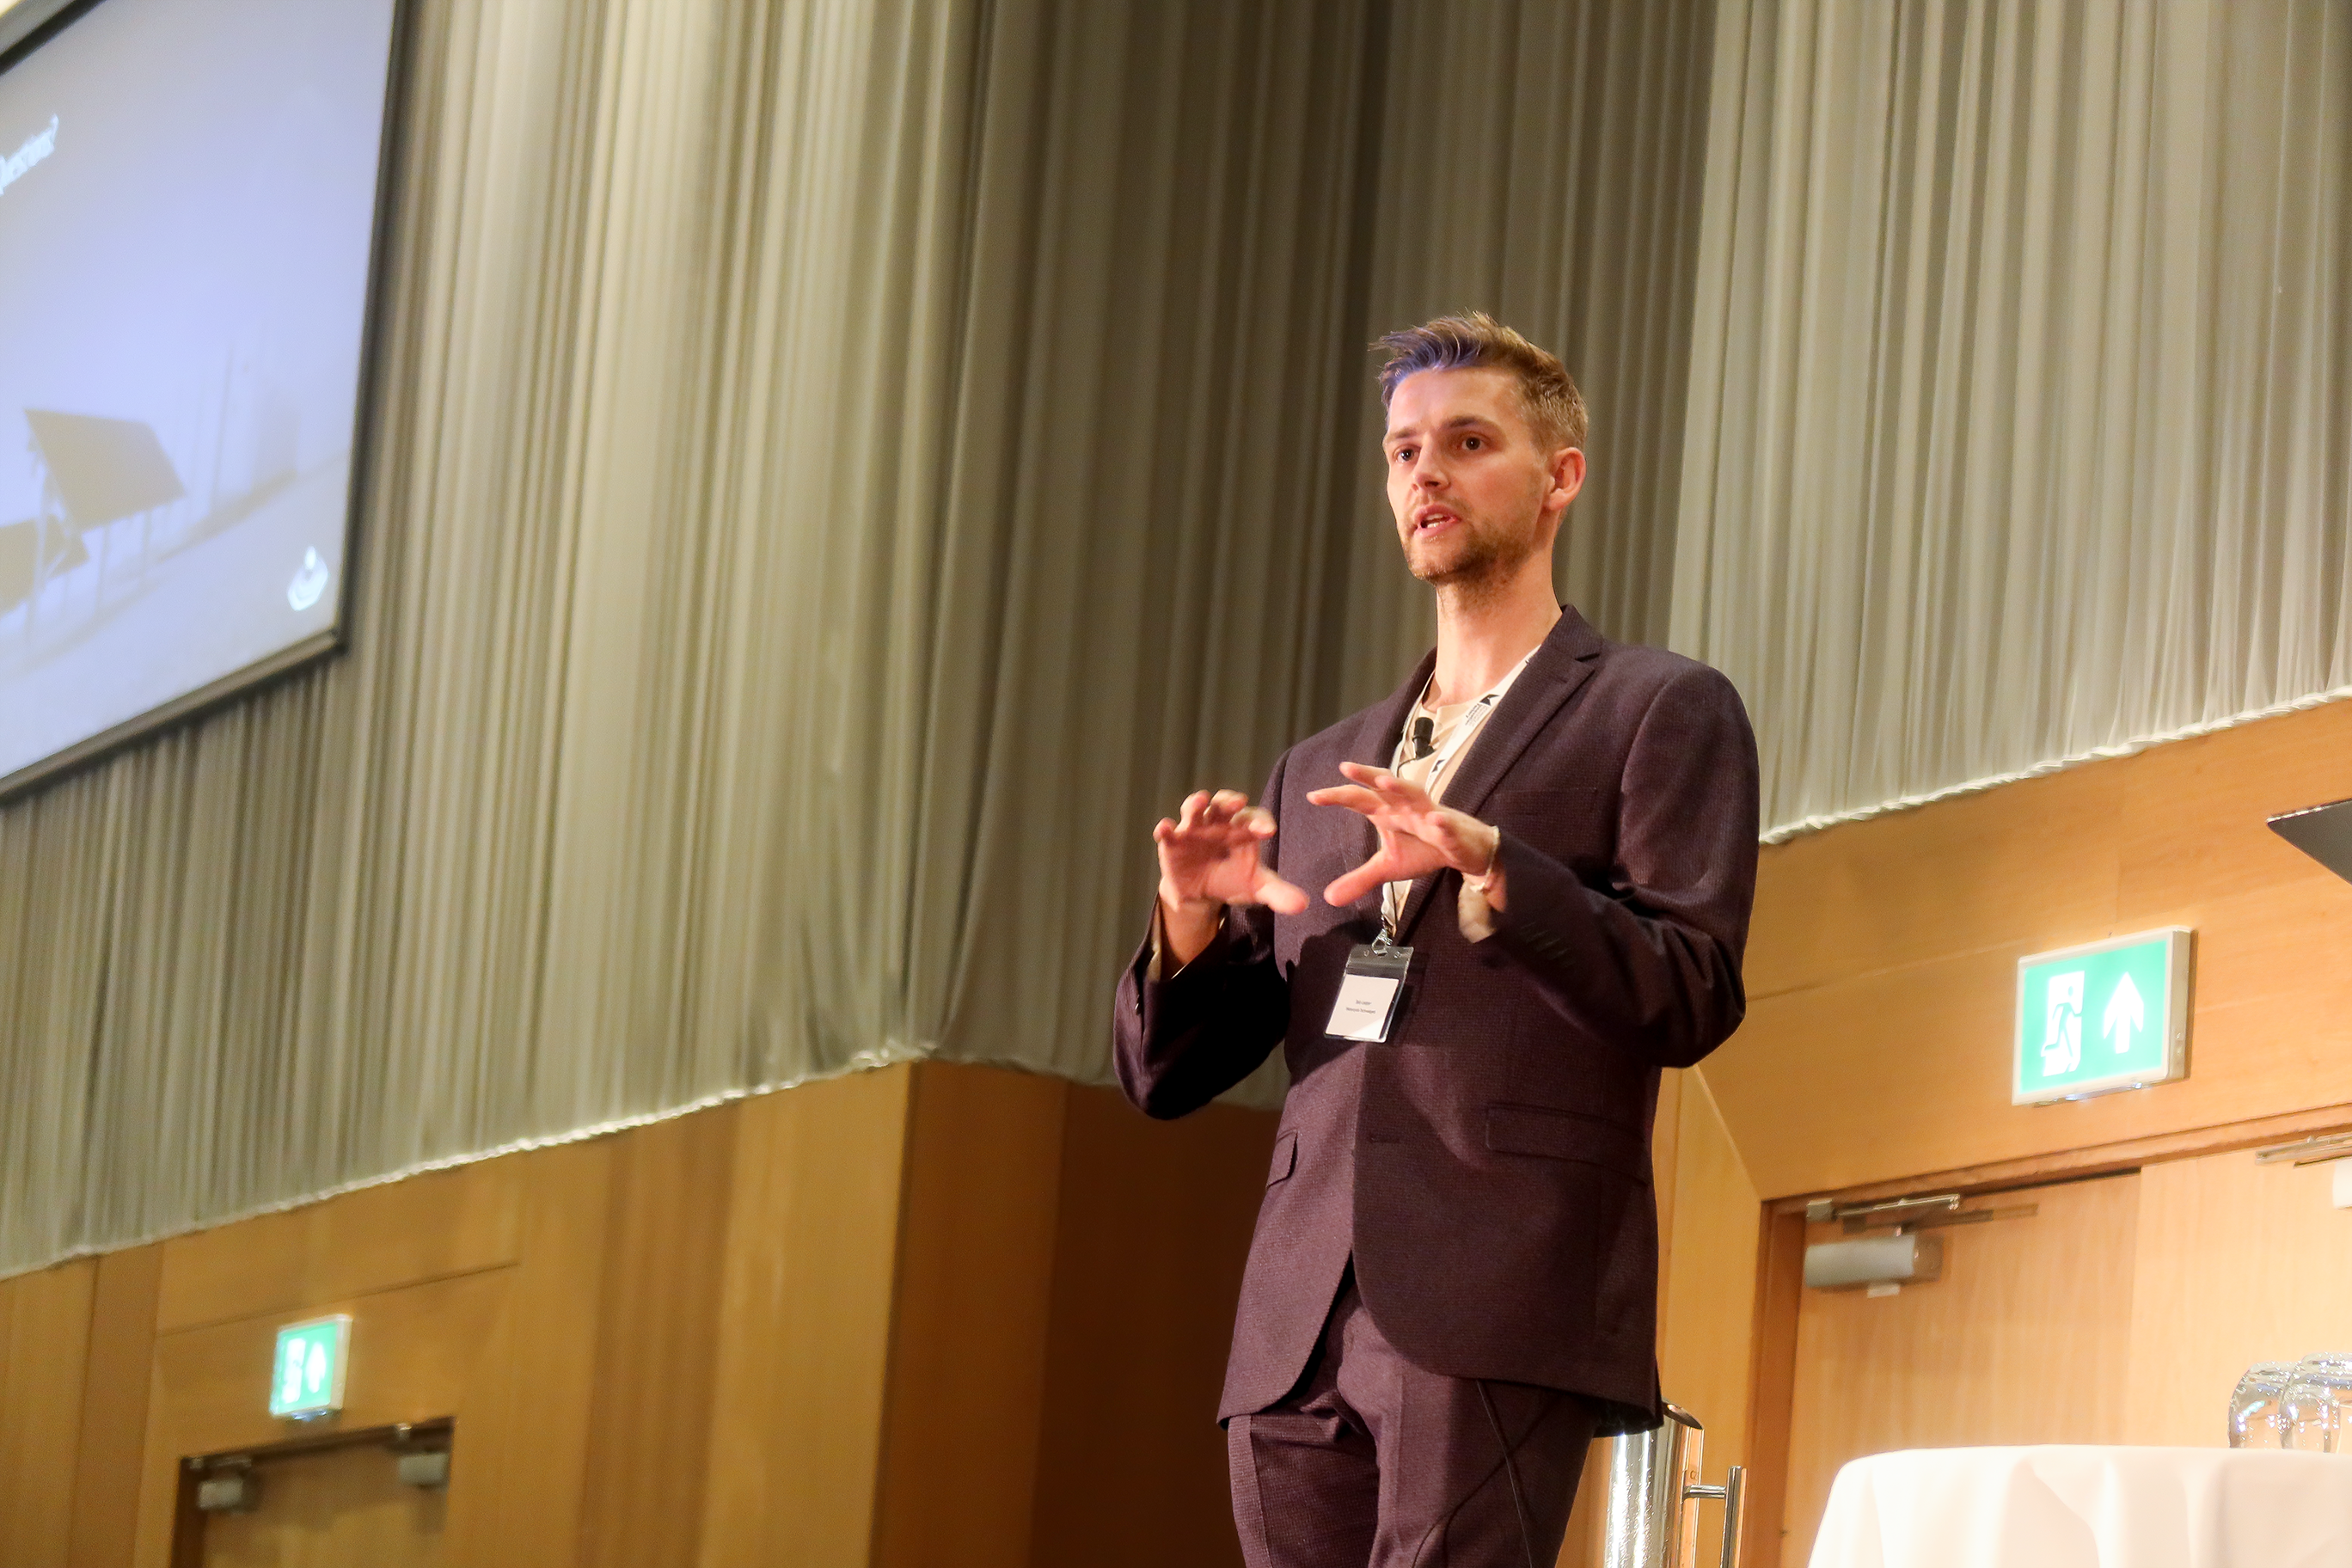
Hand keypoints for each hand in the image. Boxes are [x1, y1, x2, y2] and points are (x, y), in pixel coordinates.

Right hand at [1153, 790, 1309, 918]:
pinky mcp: (1173, 842)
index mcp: (1243, 829)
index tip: (1268, 831)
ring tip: (1201, 800)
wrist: (1201, 895)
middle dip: (1230, 801)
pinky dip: (1165, 827)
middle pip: (1224, 804)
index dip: (1261, 822)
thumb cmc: (1232, 880)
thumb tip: (1303, 905)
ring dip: (1196, 803)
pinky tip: (1166, 827)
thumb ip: (1278, 893)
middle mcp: (1218, 823)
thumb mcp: (1256, 888)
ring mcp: (1194, 829)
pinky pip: (1167, 831)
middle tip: (1238, 802)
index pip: (1254, 818)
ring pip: (1194, 809)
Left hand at [1307, 761, 1500, 906]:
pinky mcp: (1451, 830)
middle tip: (1346, 768)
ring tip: (1384, 782)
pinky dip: (1442, 823)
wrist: (1464, 850)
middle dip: (1367, 776)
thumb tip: (1328, 898)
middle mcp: (1406, 807)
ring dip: (1401, 787)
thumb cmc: (1424, 849)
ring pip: (1415, 795)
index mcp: (1388, 812)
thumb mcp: (1387, 867)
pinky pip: (1446, 825)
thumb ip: (1359, 879)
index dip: (1338, 796)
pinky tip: (1437, 821)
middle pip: (1385, 786)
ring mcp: (1430, 815)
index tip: (1312, 796)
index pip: (1359, 800)